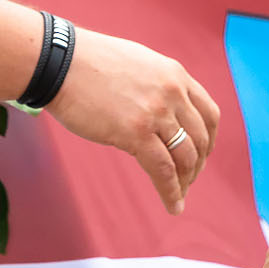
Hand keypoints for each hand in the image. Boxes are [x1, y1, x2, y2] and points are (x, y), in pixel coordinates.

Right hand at [48, 26, 221, 214]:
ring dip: (185, 181)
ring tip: (179, 195)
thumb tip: (161, 110)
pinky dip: (171, 192)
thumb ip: (156, 85)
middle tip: (188, 179)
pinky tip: (173, 205)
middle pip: (200, 139)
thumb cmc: (88, 64)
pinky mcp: (136, 133)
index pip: (209, 113)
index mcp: (175, 74)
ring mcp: (156, 113)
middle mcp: (173, 92)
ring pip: (185, 157)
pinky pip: (163, 170)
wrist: (60, 62)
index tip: (202, 155)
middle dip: (197, 164)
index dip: (209, 140)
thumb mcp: (137, 64)